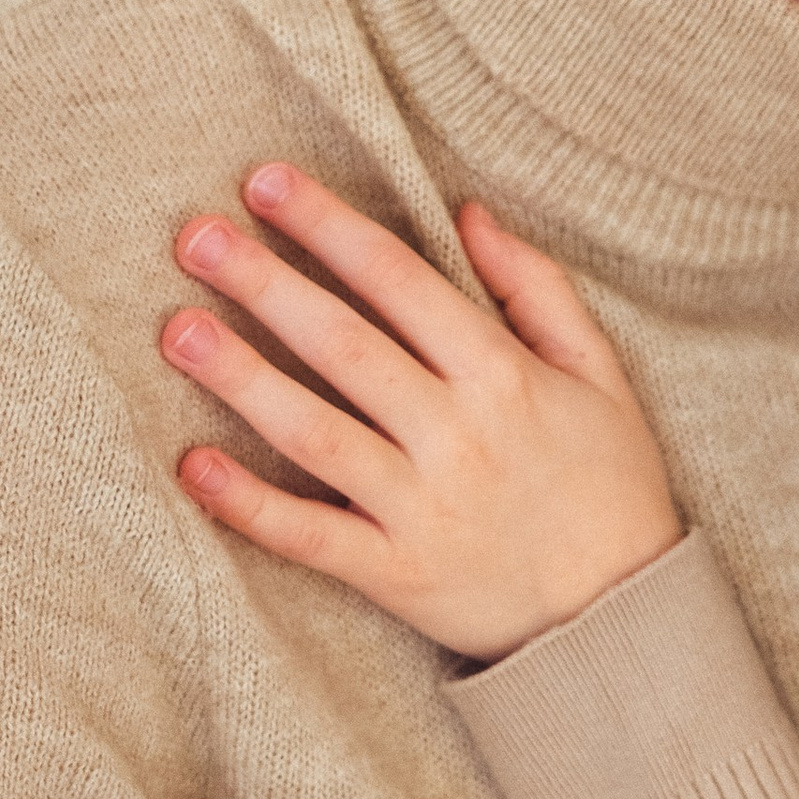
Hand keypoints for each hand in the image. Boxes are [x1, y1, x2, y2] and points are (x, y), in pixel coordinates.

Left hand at [161, 162, 680, 656]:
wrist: (621, 616)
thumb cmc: (610, 482)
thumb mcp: (599, 371)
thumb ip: (536, 287)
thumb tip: (468, 213)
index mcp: (503, 374)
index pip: (399, 280)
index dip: (329, 226)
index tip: (265, 182)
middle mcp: (457, 435)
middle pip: (344, 345)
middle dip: (265, 283)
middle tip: (195, 237)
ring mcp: (421, 507)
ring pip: (314, 431)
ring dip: (240, 379)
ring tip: (177, 331)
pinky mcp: (395, 573)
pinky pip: (309, 536)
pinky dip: (248, 504)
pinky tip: (192, 466)